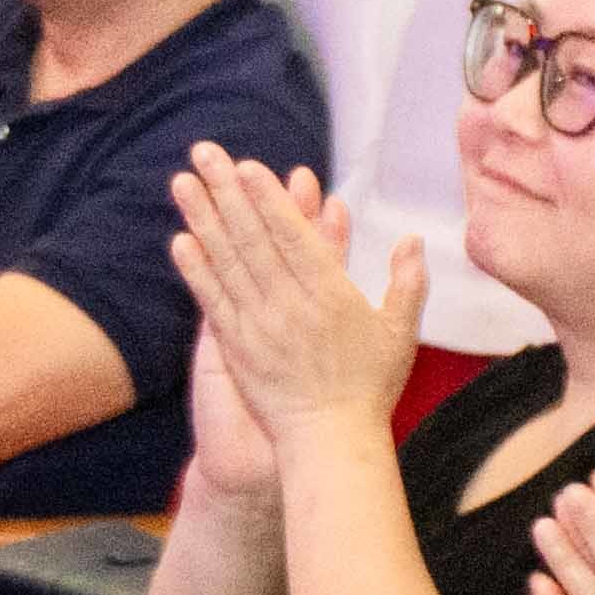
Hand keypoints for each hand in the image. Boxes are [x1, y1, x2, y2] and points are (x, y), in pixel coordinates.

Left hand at [169, 147, 421, 460]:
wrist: (330, 442)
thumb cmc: (370, 388)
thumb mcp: (400, 333)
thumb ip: (407, 282)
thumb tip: (413, 238)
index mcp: (331, 294)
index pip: (294, 235)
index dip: (268, 197)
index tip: (248, 166)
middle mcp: (291, 304)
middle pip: (254, 237)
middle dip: (227, 191)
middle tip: (205, 152)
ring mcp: (259, 326)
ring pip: (228, 262)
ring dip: (202, 219)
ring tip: (182, 183)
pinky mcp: (237, 349)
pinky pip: (213, 302)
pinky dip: (196, 270)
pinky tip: (180, 241)